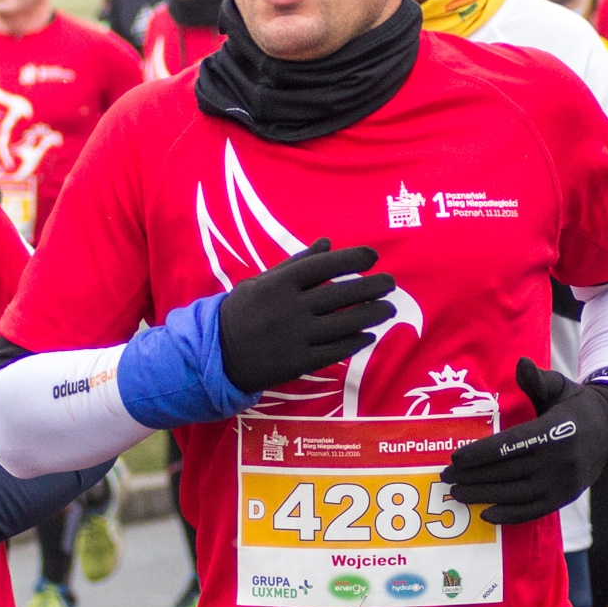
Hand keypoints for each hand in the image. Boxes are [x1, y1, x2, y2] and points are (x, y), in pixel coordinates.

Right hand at [218, 238, 395, 393]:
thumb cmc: (243, 311)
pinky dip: (355, 342)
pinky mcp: (298, 363)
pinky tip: (369, 335)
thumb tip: (328, 243)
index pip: (324, 266)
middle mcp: (290, 308)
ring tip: (389, 308)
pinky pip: (335, 351)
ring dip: (372, 315)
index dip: (351, 259)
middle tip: (391, 284)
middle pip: (341, 295)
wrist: (216, 354)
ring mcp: (295, 337)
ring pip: (344, 324)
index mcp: (280, 284)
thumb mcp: (262, 281)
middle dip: (371, 288)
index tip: (373, 256)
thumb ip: (296, 263)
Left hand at [441, 358, 607, 524]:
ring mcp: (563, 482)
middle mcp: (560, 459)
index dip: (481, 454)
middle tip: (446, 478)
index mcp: (556, 429)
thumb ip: (537, 379)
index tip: (455, 459)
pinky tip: (485, 514)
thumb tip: (521, 362)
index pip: (511, 445)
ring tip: (457, 493)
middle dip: (472, 477)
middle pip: (508, 471)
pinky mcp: (564, 498)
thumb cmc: (575, 407)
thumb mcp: (560, 387)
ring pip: (515, 494)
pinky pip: (532, 511)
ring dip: (483, 496)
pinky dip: (508, 515)